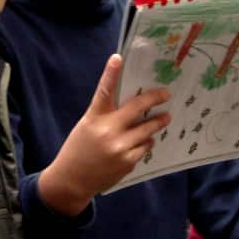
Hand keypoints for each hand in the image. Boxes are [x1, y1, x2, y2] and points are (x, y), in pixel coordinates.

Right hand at [37, 54, 170, 214]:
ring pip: (147, 129)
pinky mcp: (127, 162)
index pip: (103, 91)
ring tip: (165, 118)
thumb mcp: (87, 126)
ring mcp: (119, 147)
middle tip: (166, 94)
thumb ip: (106, 114)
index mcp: (94, 117)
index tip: (118, 58)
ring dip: (157, 122)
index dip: (111, 73)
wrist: (72, 180)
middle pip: (137, 108)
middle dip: (155, 98)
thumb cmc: (79, 148)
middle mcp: (107, 130)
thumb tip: (132, 104)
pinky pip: (145, 147)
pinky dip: (147, 142)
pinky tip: (144, 142)